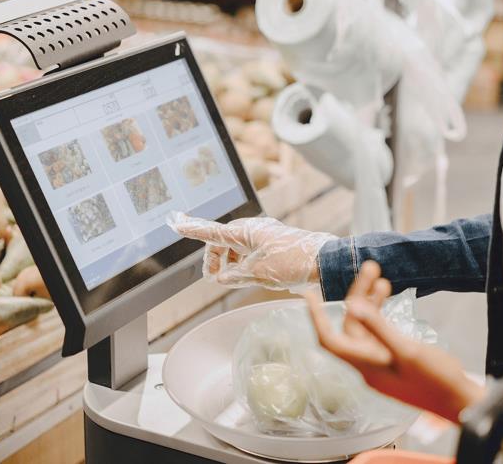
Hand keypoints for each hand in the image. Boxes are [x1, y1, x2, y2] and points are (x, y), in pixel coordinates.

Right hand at [168, 212, 336, 290]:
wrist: (326, 262)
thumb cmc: (294, 262)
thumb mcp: (258, 273)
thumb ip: (235, 275)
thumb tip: (221, 277)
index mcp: (247, 231)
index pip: (213, 231)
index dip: (193, 229)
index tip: (176, 223)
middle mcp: (254, 230)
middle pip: (223, 240)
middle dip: (214, 257)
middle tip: (213, 277)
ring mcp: (265, 237)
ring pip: (236, 248)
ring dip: (229, 263)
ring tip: (230, 278)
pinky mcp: (274, 246)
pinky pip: (249, 252)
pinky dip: (242, 263)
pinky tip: (246, 275)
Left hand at [308, 261, 485, 422]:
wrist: (460, 402)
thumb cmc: (436, 380)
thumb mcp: (407, 351)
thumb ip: (379, 328)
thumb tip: (352, 307)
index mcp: (366, 365)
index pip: (329, 339)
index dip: (316, 317)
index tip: (308, 294)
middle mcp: (368, 364)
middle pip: (351, 325)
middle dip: (357, 295)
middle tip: (371, 268)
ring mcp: (381, 363)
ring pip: (366, 327)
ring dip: (370, 302)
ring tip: (381, 278)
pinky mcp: (394, 361)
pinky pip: (378, 333)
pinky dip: (380, 315)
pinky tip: (387, 298)